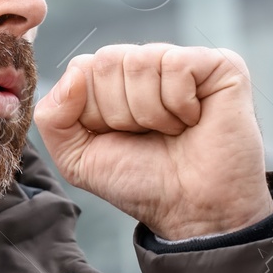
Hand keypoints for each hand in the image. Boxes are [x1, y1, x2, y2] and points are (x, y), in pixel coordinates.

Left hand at [33, 43, 272, 239]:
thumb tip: (75, 73)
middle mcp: (145, 65)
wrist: (192, 211)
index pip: (81, 68)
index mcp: (112, 81)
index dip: (93, 112)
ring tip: (173, 131)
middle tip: (148, 136)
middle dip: (120, 113)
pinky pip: (176, 64)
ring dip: (150, 113)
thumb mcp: (78, 159)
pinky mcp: (218, 64)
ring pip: (139, 62)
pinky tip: (194, 120)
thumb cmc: (141, 183)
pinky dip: (179, 103)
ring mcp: (182, 61)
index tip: (119, 138)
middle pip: (106, 61)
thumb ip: (53, 117)